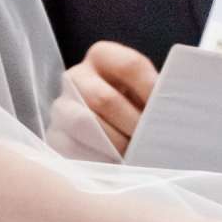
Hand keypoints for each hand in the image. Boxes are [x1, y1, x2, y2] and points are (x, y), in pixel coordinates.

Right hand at [50, 41, 157, 158]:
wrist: (105, 128)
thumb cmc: (132, 107)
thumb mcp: (143, 92)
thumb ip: (155, 94)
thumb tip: (167, 112)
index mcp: (102, 56)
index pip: (130, 66)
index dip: (151, 90)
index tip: (165, 109)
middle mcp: (75, 77)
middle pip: (104, 98)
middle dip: (132, 123)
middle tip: (150, 141)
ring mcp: (60, 107)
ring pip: (83, 123)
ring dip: (114, 143)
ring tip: (134, 154)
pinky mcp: (53, 136)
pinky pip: (71, 148)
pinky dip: (97, 159)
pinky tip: (114, 165)